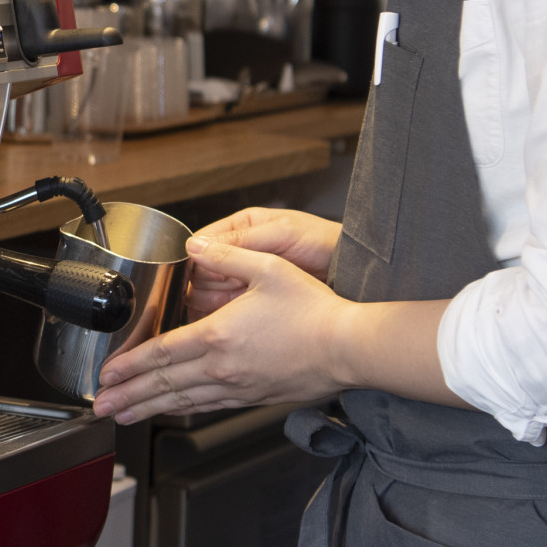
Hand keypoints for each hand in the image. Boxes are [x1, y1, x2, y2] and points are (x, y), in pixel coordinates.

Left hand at [91, 237, 347, 424]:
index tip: (108, 374)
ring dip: (149, 408)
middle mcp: (223, 367)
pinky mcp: (254, 398)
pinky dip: (184, 409)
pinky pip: (209, 406)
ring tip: (124, 415)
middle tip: (101, 405)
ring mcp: (238, 387)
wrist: (349, 347)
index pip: (162, 353)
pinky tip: (173, 410)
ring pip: (182, 401)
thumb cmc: (314, 311)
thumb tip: (195, 247)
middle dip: (128, 396)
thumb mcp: (267, 268)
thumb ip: (227, 256)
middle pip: (164, 384)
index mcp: (219, 335)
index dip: (130, 365)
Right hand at [184, 208, 341, 317]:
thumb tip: (196, 245)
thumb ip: (239, 240)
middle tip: (226, 287)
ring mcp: (245, 277)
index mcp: (240, 227)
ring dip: (215, 299)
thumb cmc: (321, 241)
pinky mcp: (253, 299)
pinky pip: (226, 308)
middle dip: (209, 281)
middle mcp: (239, 252)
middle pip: (202, 270)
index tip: (201, 272)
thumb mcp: (281, 234)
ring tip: (232, 303)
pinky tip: (229, 318)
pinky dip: (224, 314)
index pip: (202, 243)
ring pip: (210, 291)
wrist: (350, 269)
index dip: (197, 259)